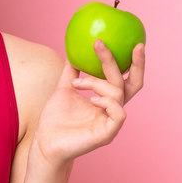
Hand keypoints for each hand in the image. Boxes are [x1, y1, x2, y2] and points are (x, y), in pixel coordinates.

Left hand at [34, 40, 144, 165]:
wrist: (45, 142)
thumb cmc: (55, 118)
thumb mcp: (64, 88)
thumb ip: (72, 70)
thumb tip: (74, 49)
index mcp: (106, 99)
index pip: (126, 78)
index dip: (134, 62)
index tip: (135, 41)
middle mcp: (113, 109)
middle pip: (132, 83)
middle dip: (136, 63)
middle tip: (132, 46)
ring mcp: (112, 122)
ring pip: (118, 93)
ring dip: (97, 82)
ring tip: (78, 83)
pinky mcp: (108, 134)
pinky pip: (118, 113)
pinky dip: (107, 101)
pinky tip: (92, 99)